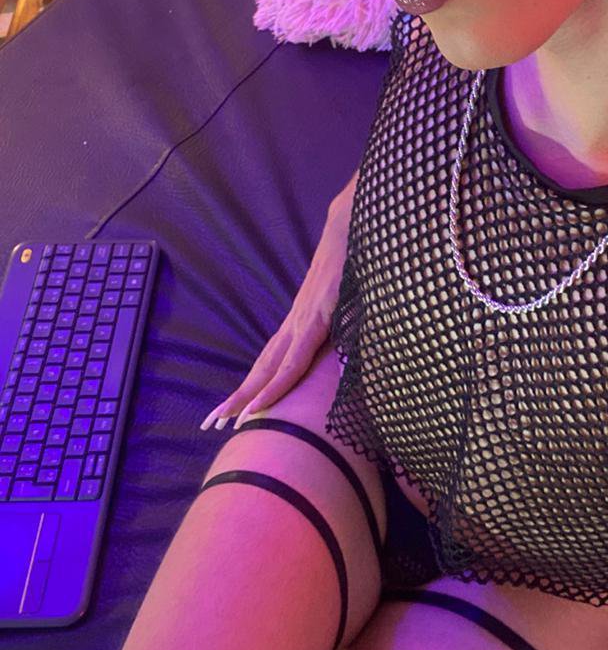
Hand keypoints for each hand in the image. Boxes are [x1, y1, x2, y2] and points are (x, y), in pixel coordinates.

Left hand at [199, 193, 351, 431]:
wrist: (350, 224)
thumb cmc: (353, 261)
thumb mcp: (352, 300)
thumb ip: (349, 326)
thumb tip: (354, 354)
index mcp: (303, 323)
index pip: (273, 361)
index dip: (255, 386)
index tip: (235, 410)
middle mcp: (296, 324)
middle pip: (262, 369)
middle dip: (239, 398)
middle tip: (212, 426)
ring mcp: (304, 320)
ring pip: (271, 369)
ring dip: (249, 397)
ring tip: (227, 422)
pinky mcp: (317, 315)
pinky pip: (295, 358)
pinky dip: (278, 383)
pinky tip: (262, 403)